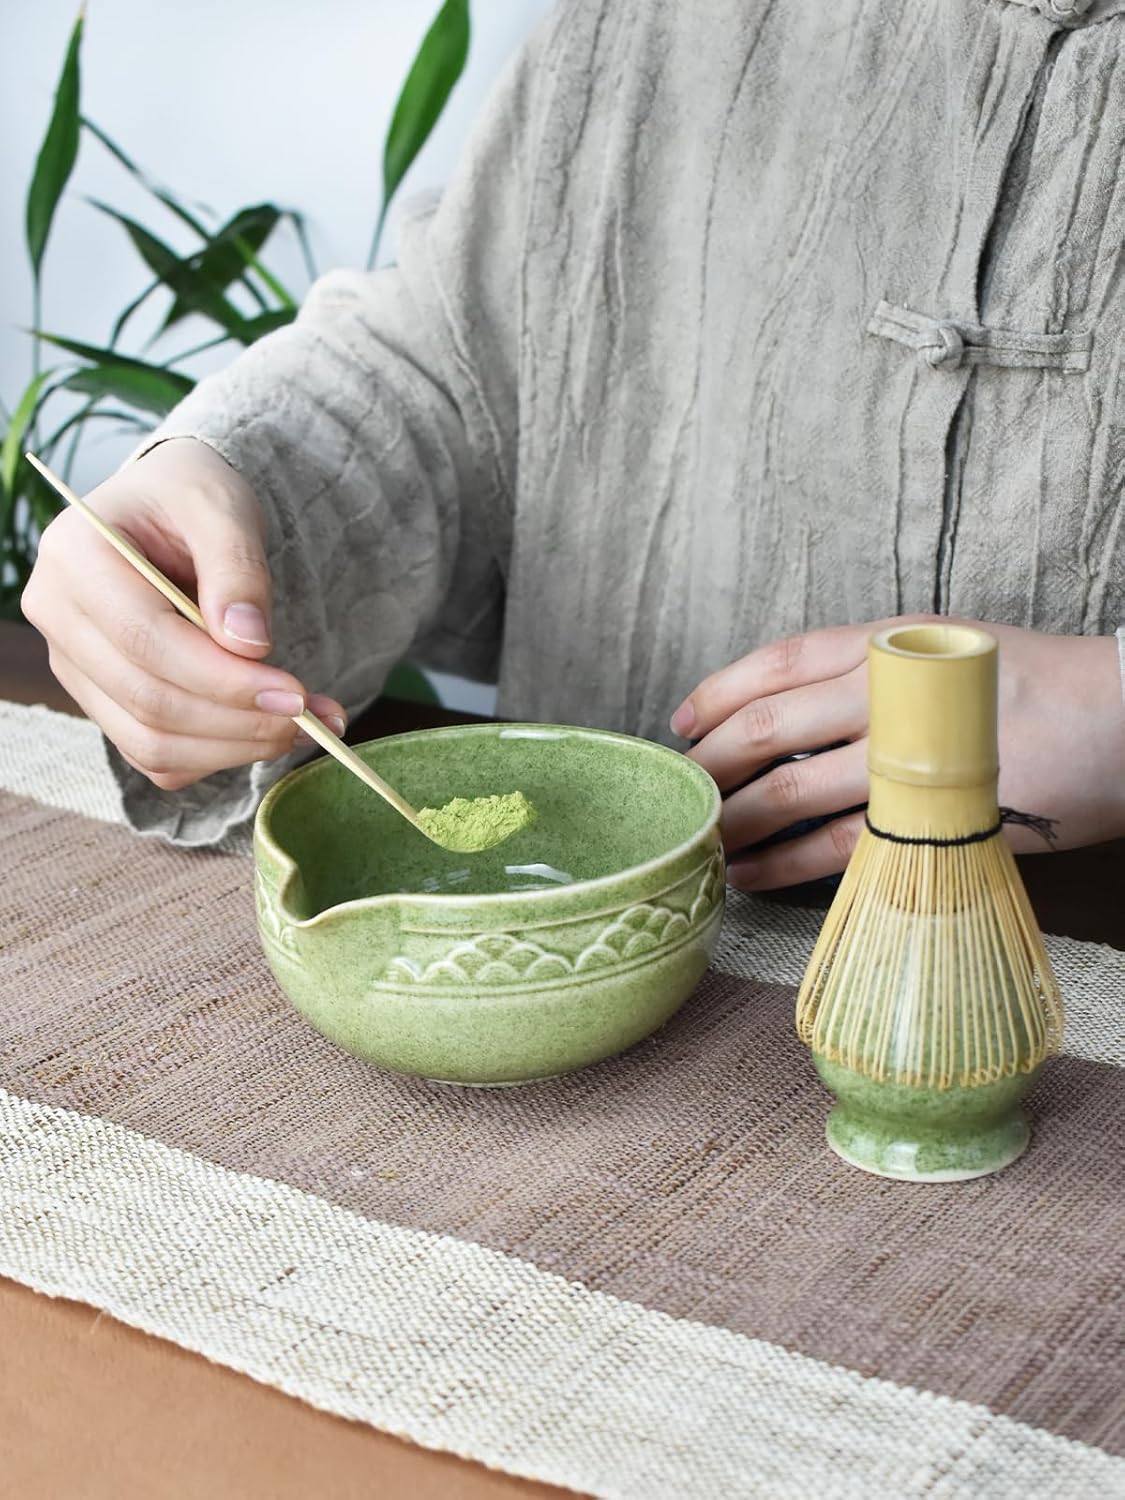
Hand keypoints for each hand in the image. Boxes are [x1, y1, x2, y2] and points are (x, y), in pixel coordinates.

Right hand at [21, 438, 345, 790]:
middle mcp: (58, 618)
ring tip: (307, 725)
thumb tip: (250, 643)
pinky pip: (157, 756)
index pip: (144, 639)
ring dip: (235, 747)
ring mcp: (76, 668)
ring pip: (150, 742)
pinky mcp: (104, 702)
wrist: (172, 510)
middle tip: (314, 716)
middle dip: (239, 720)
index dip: (222, 677)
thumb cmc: (193, 497)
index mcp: (73, 556)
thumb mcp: (223, 507)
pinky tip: (267, 730)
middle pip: (148, 700)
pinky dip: (218, 755)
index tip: (295, 693)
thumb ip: (237, 569)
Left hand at [674, 615, 1124, 890]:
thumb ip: (874, 669)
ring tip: (705, 842)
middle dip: (712, 764)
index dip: (719, 692)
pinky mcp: (936, 818)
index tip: (682, 723)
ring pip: (793, 788)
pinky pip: (839, 845)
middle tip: (682, 793)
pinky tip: (752, 876)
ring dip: (737, 820)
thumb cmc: (1034, 687)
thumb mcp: (948, 651)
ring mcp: (913, 756)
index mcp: (892, 642)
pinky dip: (784, 863)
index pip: (780, 660)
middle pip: (769, 726)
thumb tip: (788, 708)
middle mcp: (892, 691)